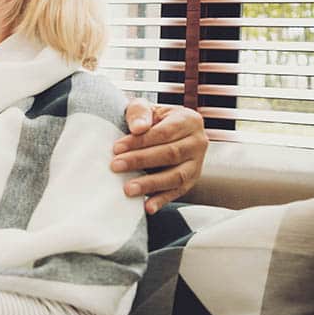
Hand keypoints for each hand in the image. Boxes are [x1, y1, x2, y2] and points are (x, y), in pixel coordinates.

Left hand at [113, 100, 207, 214]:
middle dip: (140, 161)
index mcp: (188, 120)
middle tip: (115, 166)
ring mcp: (197, 163)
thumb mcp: (145, 107)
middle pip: (170, 154)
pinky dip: (162, 200)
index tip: (116, 148)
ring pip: (176, 176)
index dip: (139, 141)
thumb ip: (139, 112)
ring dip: (151, 184)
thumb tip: (138, 128)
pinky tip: (147, 207)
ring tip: (128, 189)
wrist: (164, 131)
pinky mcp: (192, 180)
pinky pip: (178, 192)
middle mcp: (198, 142)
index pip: (163, 132)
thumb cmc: (152, 119)